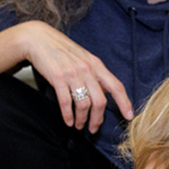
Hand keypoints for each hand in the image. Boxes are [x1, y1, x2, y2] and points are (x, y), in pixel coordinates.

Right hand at [11, 22, 132, 131]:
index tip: (129, 117)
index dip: (124, 103)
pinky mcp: (58, 78)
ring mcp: (73, 74)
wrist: (39, 39)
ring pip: (84, 104)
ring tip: (78, 126)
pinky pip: (66, 102)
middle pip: (100, 102)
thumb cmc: (61, 50)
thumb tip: (103, 91)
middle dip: (97, 119)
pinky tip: (68, 121)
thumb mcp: (83, 58)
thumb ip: (94, 73)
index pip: (116, 86)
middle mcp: (87, 69)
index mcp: (96, 65)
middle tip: (93, 129)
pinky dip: (68, 115)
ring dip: (82, 119)